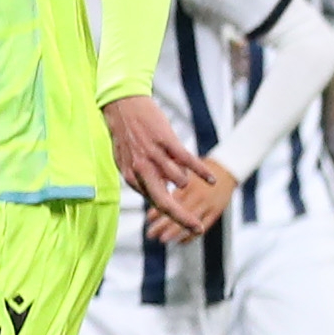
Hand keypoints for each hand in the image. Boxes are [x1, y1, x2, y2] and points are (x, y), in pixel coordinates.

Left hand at [101, 94, 199, 220]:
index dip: (170, 210)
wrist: (123, 105)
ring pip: (179, 181)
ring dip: (186, 180)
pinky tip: (211, 180)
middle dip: (182, 218)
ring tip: (185, 172)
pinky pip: (187, 162)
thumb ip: (141, 177)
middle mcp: (140, 170)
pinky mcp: (166, 141)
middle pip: (163, 202)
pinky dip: (201, 172)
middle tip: (197, 229)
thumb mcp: (126, 160)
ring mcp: (153, 156)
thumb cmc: (126, 133)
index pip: (152, 202)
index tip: (183, 219)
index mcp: (130, 177)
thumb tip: (156, 191)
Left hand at [148, 154, 236, 239]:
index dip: (160, 210)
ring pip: (191, 221)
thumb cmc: (199, 168)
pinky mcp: (217, 211)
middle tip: (150, 234)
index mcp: (190, 184)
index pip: (172, 199)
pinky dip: (192, 235)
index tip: (148, 219)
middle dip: (164, 225)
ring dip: (175, 232)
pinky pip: (205, 226)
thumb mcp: (184, 167)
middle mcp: (199, 195)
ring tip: (162, 239)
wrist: (227, 168)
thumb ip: (169, 177)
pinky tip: (181, 241)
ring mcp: (209, 204)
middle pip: (179, 212)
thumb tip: (148, 189)